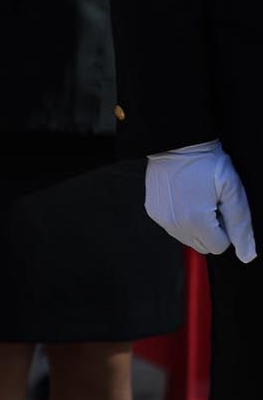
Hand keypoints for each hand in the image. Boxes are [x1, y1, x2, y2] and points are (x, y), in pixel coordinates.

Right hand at [147, 140, 257, 261]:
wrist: (175, 144)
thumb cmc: (207, 164)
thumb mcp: (232, 192)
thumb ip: (241, 226)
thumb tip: (247, 256)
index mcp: (196, 221)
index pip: (219, 247)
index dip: (225, 230)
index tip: (221, 209)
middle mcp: (175, 224)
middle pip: (202, 246)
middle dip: (210, 231)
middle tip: (210, 204)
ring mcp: (161, 218)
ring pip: (186, 237)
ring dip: (195, 225)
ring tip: (196, 199)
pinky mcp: (152, 211)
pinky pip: (172, 226)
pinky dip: (180, 218)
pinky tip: (183, 197)